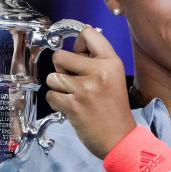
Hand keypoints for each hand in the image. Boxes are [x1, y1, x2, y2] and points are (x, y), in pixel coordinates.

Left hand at [45, 26, 136, 158]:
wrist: (119, 138)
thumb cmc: (114, 108)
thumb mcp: (113, 76)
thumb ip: (96, 59)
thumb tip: (75, 43)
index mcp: (111, 62)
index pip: (88, 33)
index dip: (77, 44)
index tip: (78, 55)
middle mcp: (98, 71)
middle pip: (61, 55)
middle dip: (61, 68)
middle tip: (74, 80)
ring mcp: (85, 88)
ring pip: (52, 76)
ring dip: (58, 87)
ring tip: (73, 95)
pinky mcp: (73, 105)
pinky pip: (51, 94)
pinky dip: (57, 101)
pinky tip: (70, 106)